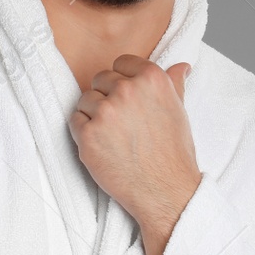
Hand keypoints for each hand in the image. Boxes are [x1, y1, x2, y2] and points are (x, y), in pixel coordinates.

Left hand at [68, 56, 200, 232]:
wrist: (165, 191)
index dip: (122, 81)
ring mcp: (105, 112)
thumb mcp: (179, 112)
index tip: (128, 100)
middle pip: (100, 79)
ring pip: (85, 100)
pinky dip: (83, 132)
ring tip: (114, 137)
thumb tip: (180, 66)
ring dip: (94, 115)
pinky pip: (74, 120)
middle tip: (122, 123)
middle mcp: (127, 90)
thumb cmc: (173, 153)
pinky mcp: (87, 134)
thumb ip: (173, 84)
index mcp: (151, 79)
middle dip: (107, 98)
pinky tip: (103, 146)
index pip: (121, 63)